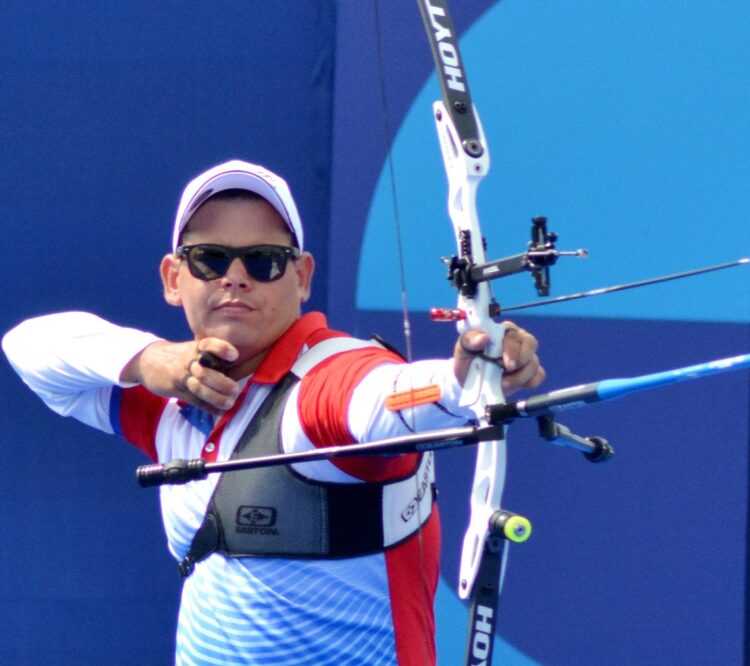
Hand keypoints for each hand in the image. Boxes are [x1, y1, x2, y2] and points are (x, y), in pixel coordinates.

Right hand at [121, 338, 240, 414]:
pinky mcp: (177, 390)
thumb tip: (246, 364)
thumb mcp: (193, 349)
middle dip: (222, 383)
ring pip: (199, 388)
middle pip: (206, 372)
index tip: (233, 356)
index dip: (221, 349)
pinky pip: (194, 400)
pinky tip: (220, 411)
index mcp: (196, 348)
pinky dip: (209, 407)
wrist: (147, 360)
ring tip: (230, 403)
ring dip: (216, 397)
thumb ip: (213, 356)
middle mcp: (190, 361)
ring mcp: (182, 376)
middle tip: (235, 390)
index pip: (209, 345)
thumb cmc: (180, 355)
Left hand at [453, 321, 544, 395]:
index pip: (513, 334)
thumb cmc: (467, 361)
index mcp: (502, 331)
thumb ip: (469, 340)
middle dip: (520, 360)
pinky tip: (517, 386)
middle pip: (530, 344)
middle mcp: (517, 340)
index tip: (505, 363)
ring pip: (534, 362)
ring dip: (520, 376)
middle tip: (507, 371)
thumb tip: (483, 337)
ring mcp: (525, 357)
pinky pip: (539, 375)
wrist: (469, 383)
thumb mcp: (462, 350)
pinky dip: (530, 382)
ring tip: (503, 383)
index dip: (512, 348)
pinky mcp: (529, 373)